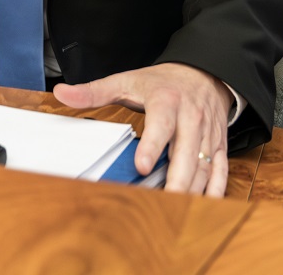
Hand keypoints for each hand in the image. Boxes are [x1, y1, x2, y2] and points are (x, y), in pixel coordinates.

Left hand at [53, 63, 231, 197]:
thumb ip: (94, 91)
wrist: (202, 72)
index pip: (160, 125)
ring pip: (204, 165)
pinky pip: (220, 168)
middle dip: (177, 179)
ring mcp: (207, 132)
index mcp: (166, 101)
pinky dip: (215, 188)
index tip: (141, 167)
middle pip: (187, 152)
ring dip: (193, 189)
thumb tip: (61, 93)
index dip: (153, 147)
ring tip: (179, 209)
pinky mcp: (219, 143)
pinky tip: (206, 205)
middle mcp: (191, 117)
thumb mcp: (126, 80)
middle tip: (165, 201)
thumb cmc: (162, 82)